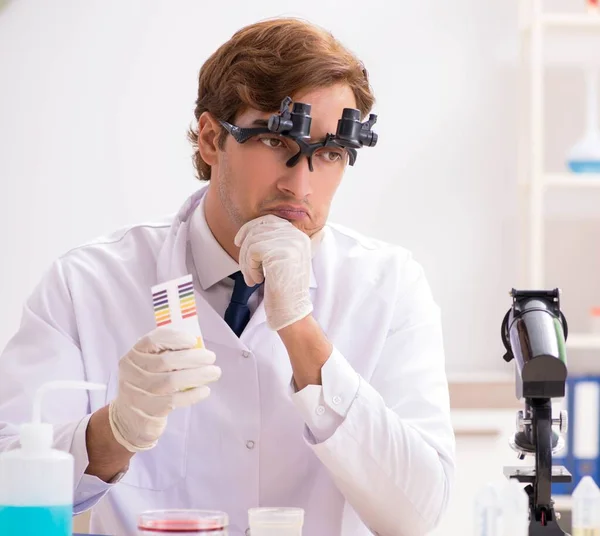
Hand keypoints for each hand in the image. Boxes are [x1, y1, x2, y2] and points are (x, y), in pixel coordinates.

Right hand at [108, 326, 220, 451]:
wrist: (130, 417)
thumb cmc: (148, 383)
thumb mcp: (150, 365)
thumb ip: (168, 353)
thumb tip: (198, 348)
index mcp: (134, 355)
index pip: (152, 340)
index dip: (175, 338)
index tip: (193, 341)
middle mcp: (132, 372)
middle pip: (165, 361)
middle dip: (193, 357)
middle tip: (211, 357)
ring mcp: (137, 393)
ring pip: (171, 381)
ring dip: (198, 375)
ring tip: (214, 372)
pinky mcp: (147, 411)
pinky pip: (174, 401)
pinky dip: (193, 394)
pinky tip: (205, 390)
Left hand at [235, 215, 319, 330]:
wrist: (292, 310)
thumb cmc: (284, 289)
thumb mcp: (284, 260)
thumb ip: (275, 243)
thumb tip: (253, 230)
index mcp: (300, 237)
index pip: (270, 220)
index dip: (251, 228)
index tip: (239, 241)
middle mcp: (297, 237)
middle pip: (258, 229)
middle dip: (245, 248)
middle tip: (246, 268)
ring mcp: (290, 244)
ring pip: (252, 241)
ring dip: (246, 262)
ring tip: (253, 278)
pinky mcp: (279, 253)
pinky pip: (252, 252)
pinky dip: (249, 268)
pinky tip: (258, 280)